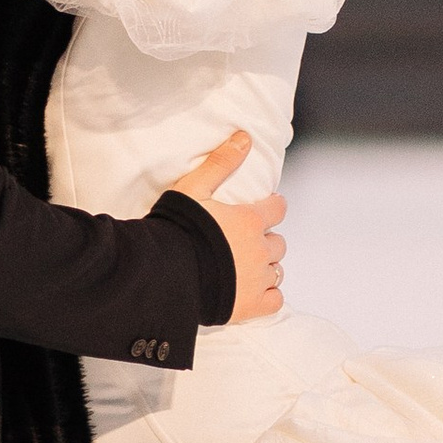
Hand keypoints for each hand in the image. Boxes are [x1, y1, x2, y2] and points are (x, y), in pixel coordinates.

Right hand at [167, 130, 285, 324]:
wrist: (164, 274)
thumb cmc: (176, 229)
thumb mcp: (193, 189)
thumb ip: (220, 163)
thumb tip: (245, 137)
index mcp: (250, 220)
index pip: (278, 209)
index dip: (272, 208)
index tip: (264, 211)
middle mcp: (260, 249)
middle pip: (278, 243)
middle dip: (265, 241)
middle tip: (243, 244)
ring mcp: (258, 279)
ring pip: (277, 270)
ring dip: (265, 267)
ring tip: (245, 268)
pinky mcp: (252, 306)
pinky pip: (275, 300)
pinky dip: (268, 296)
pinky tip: (252, 292)